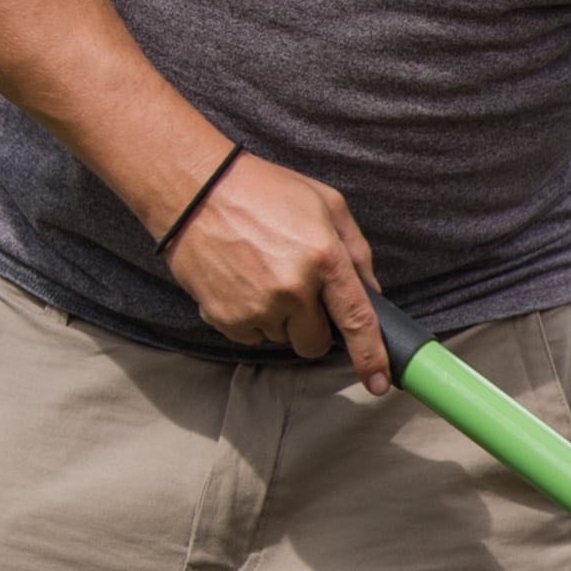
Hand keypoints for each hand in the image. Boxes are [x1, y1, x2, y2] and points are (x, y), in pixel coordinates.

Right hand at [164, 150, 391, 382]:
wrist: (192, 187)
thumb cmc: (262, 190)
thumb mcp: (326, 204)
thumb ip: (357, 252)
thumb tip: (373, 295)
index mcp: (325, 258)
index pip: (358, 321)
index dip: (372, 358)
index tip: (379, 383)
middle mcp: (292, 288)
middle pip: (315, 343)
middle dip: (313, 326)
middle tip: (297, 291)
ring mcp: (256, 305)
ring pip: (281, 338)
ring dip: (279, 318)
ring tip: (261, 274)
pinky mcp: (223, 315)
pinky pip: (250, 336)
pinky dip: (249, 317)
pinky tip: (240, 282)